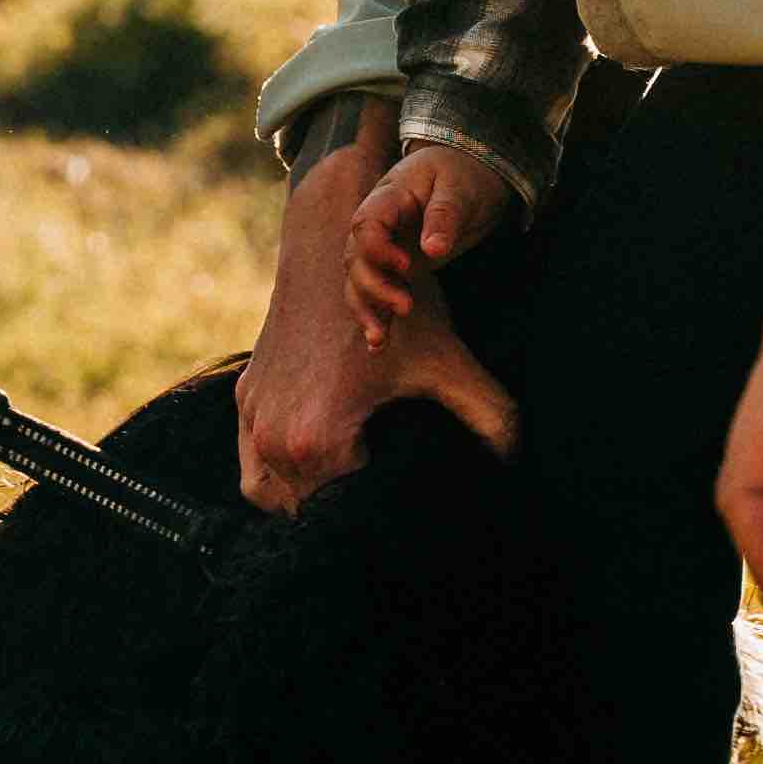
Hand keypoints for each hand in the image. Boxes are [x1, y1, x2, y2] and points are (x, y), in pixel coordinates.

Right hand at [242, 134, 520, 506]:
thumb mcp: (448, 364)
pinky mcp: (244, 400)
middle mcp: (274, 437)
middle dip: (340, 513)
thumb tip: (517, 461)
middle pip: (305, 512)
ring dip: (303, 498)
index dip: (374, 516)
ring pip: (269, 495)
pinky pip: (251, 464)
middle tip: (378, 500)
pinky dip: (276, 474)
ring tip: (346, 488)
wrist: (334, 247)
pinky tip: (313, 466)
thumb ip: (491, 416)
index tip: (400, 501)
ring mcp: (252, 419)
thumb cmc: (394, 307)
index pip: (341, 515)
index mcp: (318, 439)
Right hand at [345, 143, 517, 334]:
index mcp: (389, 197)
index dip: (378, 249)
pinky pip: (375, 292)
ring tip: (380, 338)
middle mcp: (378, 225)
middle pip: (355, 258)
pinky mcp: (395, 267)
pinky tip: (378, 345)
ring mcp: (384, 248)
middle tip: (406, 307)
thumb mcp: (460, 187)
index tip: (408, 265)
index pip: (365, 225)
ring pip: (358, 280)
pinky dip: (375, 316)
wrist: (469, 172)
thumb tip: (433, 250)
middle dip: (374, 287)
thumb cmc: (463, 174)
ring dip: (367, 308)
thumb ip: (445, 215)